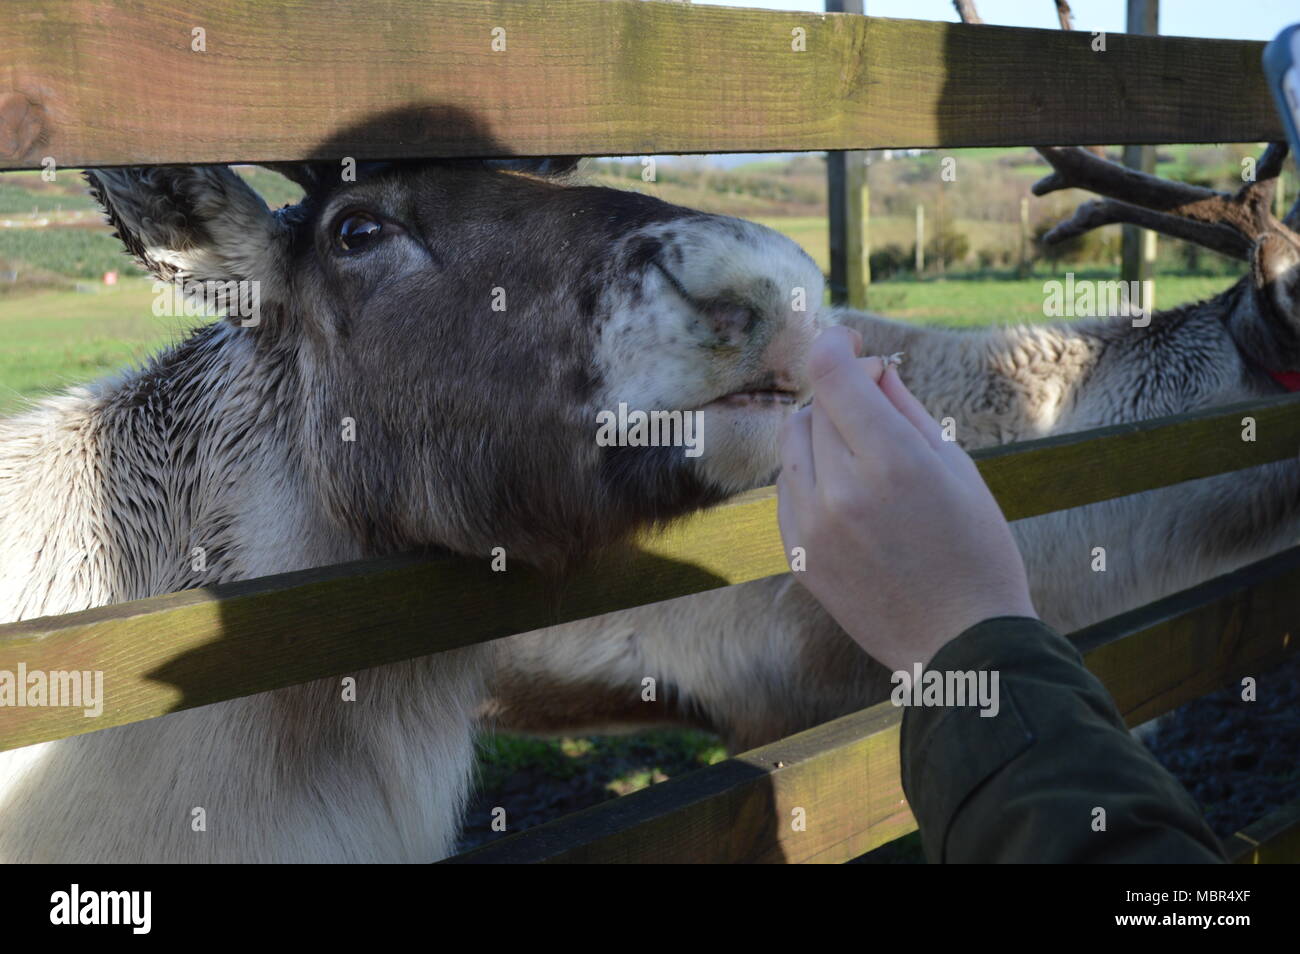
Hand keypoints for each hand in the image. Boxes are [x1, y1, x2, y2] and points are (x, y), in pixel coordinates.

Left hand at [777, 326, 1036, 671]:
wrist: (961, 641)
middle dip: (841, 395)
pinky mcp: (798, 554)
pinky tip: (847, 491)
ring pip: (792, 446)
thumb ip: (905, 410)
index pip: (832, 375)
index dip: (836, 345)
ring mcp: (812, 526)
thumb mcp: (956, 466)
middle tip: (876, 404)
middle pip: (814, 408)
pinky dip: (809, 475)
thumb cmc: (975, 548)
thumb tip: (870, 368)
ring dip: (820, 433)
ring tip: (861, 451)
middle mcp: (841, 490)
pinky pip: (787, 489)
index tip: (848, 341)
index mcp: (890, 461)